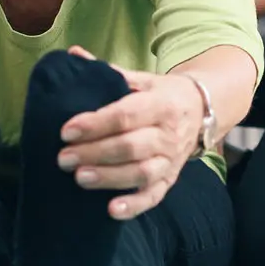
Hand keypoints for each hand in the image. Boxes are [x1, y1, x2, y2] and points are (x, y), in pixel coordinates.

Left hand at [59, 45, 203, 219]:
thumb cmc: (161, 94)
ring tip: (79, 178)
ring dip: (109, 178)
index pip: (125, 115)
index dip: (95, 124)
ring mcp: (171, 159)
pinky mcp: (170, 178)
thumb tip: (72, 55)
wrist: (202, 109)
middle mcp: (168, 133)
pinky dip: (134, 205)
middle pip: (130, 147)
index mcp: (161, 103)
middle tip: (63, 158)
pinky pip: (154, 196)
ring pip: (141, 173)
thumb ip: (108, 71)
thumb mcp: (141, 78)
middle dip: (95, 153)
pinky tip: (111, 210)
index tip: (66, 131)